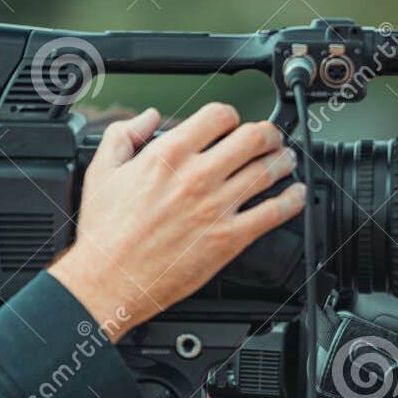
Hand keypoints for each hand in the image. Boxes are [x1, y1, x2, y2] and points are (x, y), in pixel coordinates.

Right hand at [49, 104, 304, 338]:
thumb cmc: (105, 233)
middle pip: (254, 137)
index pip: (218, 116)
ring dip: (284, 161)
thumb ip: (124, 134)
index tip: (233, 124)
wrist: (108, 280)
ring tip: (286, 160)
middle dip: (268, 133)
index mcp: (167, 155)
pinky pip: (274, 212)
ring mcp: (216, 207)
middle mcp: (197, 177)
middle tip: (270, 138)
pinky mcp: (229, 238)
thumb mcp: (102, 171)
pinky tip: (295, 195)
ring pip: (268, 171)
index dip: (231, 116)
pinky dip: (292, 200)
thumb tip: (149, 116)